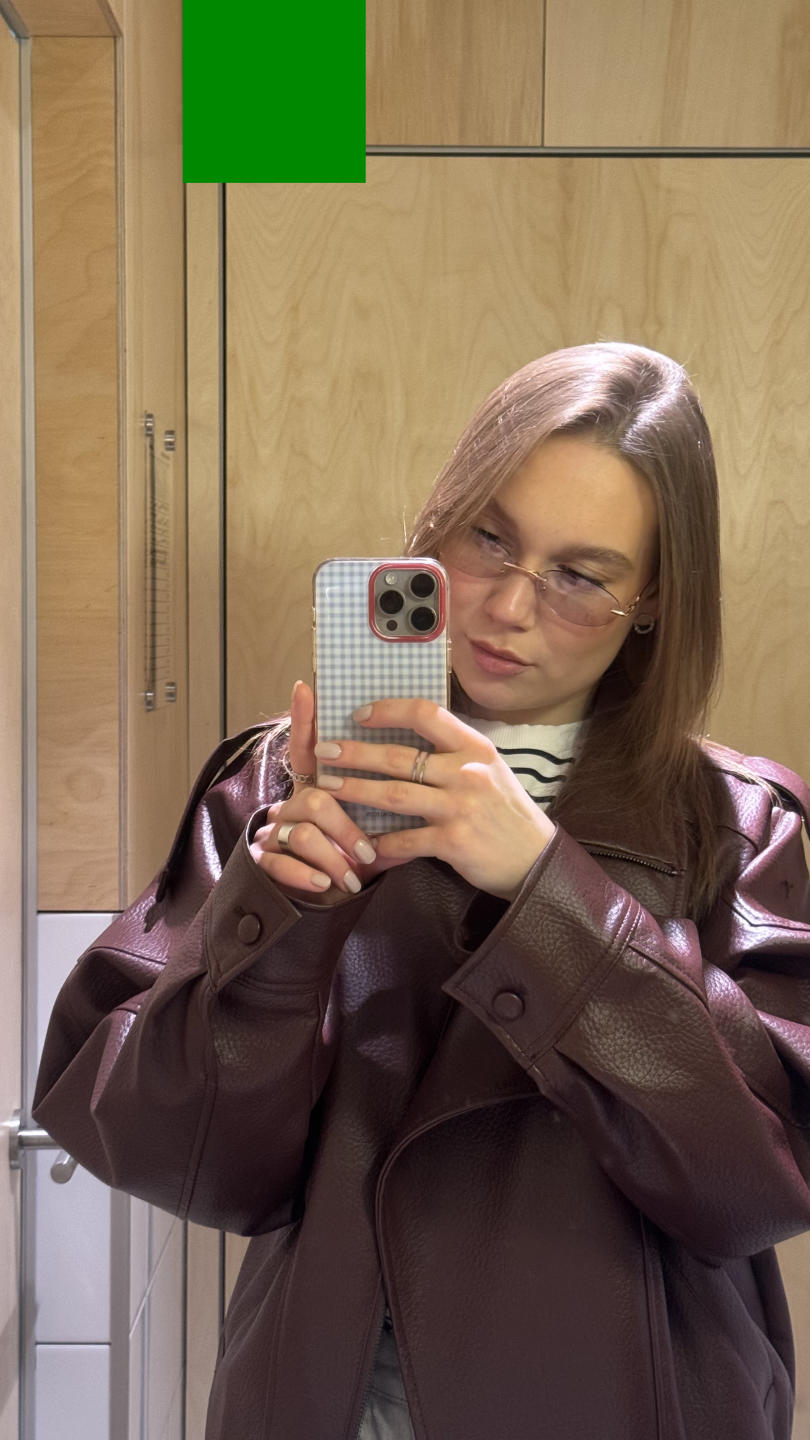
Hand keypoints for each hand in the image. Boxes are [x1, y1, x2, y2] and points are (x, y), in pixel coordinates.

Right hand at [249, 681, 377, 900]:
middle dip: (345, 827)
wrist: (325, 904)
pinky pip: (278, 862)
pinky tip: (325, 885)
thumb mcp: (371, 832)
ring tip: (352, 876)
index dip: (306, 720)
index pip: (310, 749)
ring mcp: (273, 831)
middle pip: (315, 797)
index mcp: (315, 790)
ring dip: (332, 856)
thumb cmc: (353, 862)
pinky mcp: (262, 861)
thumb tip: (425, 781)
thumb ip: (386, 806)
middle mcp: (289, 803)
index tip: (307, 688)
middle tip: (367, 852)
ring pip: (301, 832)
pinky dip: (305, 875)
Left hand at [313, 699, 555, 899]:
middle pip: (399, 757)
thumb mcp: (489, 769)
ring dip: (356, 790)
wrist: (534, 858)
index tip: (358, 715)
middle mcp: (467, 773)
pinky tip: (361, 842)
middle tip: (324, 751)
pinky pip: (405, 840)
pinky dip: (380, 842)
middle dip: (355, 753)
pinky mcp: (453, 842)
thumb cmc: (505, 810)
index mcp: (474, 747)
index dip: (387, 711)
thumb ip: (453, 752)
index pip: (426, 714)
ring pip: (394, 795)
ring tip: (329, 787)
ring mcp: (459, 808)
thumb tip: (406, 734)